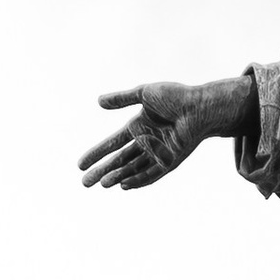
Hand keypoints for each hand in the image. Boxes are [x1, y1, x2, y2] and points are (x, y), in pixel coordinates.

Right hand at [79, 75, 254, 189]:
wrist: (199, 106)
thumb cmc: (176, 96)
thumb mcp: (144, 94)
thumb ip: (121, 99)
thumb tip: (98, 101)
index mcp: (138, 127)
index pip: (112, 144)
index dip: (96, 154)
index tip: (80, 164)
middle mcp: (146, 143)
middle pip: (119, 161)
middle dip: (102, 171)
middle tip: (84, 183)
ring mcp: (158, 153)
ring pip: (132, 169)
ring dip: (117, 177)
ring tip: (102, 184)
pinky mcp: (170, 160)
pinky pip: (151, 174)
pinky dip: (138, 180)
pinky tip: (124, 185)